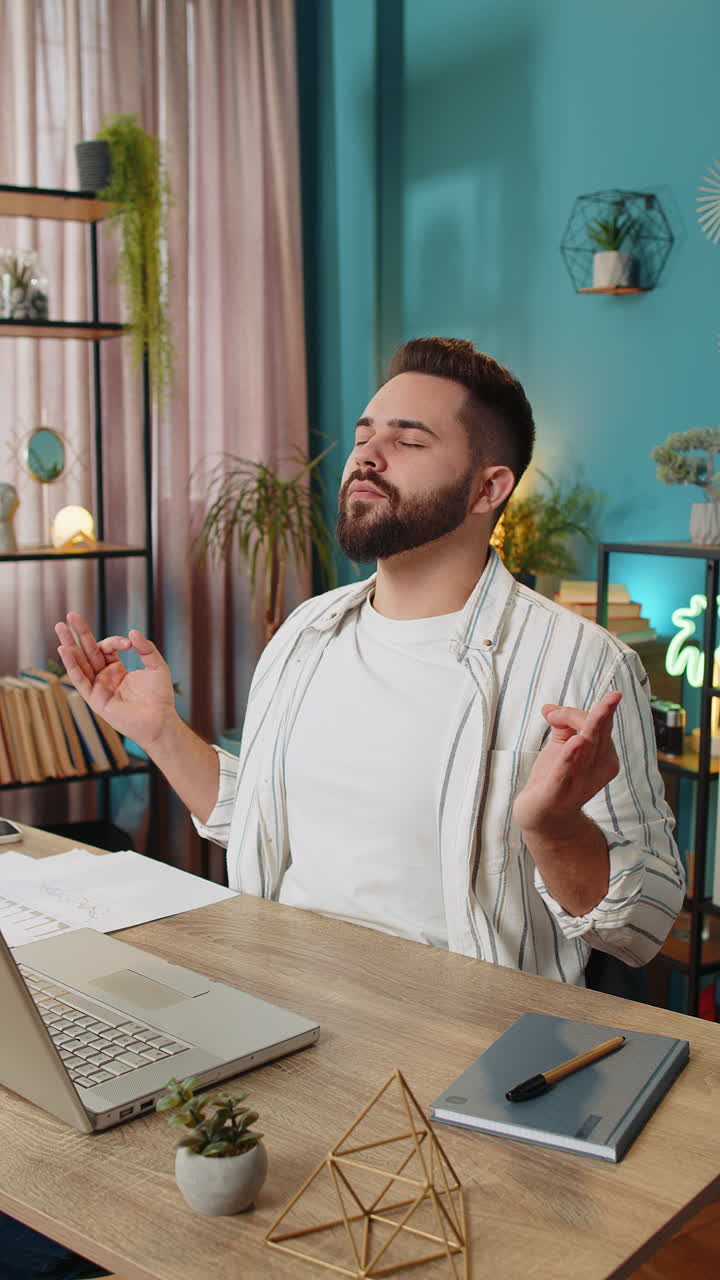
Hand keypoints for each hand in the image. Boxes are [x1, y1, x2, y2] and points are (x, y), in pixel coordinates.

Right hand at [55, 612, 176, 751]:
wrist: (159, 720)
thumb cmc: (160, 696)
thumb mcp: (156, 666)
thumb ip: (146, 649)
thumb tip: (132, 632)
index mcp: (116, 669)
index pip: (106, 648)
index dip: (113, 641)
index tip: (127, 643)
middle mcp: (104, 677)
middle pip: (87, 651)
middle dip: (79, 633)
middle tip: (70, 615)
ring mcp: (98, 687)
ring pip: (80, 663)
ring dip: (69, 644)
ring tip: (59, 626)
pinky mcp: (94, 698)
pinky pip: (80, 679)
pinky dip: (72, 665)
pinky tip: (64, 649)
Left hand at [513, 690, 621, 838]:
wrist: (543, 816)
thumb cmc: (556, 776)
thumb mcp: (562, 745)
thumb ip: (562, 721)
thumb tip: (549, 708)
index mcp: (604, 755)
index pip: (598, 724)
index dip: (575, 712)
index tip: (551, 715)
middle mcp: (597, 768)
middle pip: (597, 733)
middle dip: (599, 714)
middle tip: (613, 695)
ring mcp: (579, 781)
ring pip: (587, 749)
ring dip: (590, 729)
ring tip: (600, 712)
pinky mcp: (557, 791)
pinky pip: (565, 771)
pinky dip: (570, 756)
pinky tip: (576, 743)